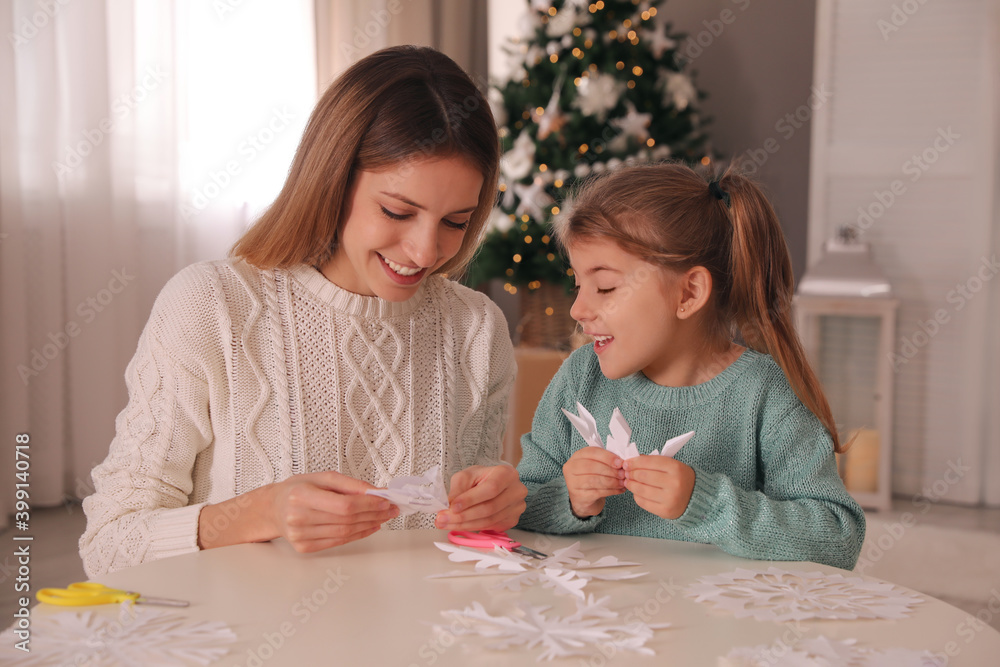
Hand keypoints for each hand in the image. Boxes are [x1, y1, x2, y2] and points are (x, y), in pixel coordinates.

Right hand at [266, 471, 399, 552]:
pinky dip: (357, 535)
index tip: (385, 501)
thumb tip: (375, 492)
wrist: (273, 508)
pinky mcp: (304, 547)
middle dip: (374, 514)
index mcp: (301, 495)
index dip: (368, 505)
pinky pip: (338, 542)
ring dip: (369, 525)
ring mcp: (300, 535)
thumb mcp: (321, 477)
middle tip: (390, 508)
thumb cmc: (297, 489)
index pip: (343, 504)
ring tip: (383, 517)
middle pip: (346, 520)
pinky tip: (368, 527)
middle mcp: (298, 517)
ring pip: (345, 533)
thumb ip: (350, 484)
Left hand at [434, 465, 526, 530]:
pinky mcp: (512, 520)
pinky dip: (472, 528)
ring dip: (465, 525)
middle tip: (443, 519)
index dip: (470, 500)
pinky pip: (490, 527)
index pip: (490, 489)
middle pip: (489, 508)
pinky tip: (460, 525)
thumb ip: (458, 488)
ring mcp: (516, 507)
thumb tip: (449, 506)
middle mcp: (516, 491)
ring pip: (488, 521)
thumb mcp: (466, 476)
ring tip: (446, 523)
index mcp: (506, 474)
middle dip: (463, 516)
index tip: (452, 507)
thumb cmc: (482, 478)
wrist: (495, 484)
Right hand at [562, 447, 625, 517]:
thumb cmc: (592, 478)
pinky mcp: (579, 496)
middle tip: (623, 474)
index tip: (620, 462)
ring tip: (622, 482)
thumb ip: (607, 461)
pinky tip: (619, 490)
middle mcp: (571, 468)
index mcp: (577, 456)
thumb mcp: (597, 465)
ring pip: (594, 480)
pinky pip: (597, 492)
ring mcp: (572, 483)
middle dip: (610, 470)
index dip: (607, 457)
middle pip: (592, 466)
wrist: (584, 498)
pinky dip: (611, 491)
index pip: (592, 452)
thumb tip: (622, 462)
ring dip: (612, 481)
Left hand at [622, 456, 695, 519]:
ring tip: (629, 482)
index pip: (649, 462)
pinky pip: (643, 502)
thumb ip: (653, 461)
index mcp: (676, 468)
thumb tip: (632, 461)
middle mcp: (674, 483)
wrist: (695, 497)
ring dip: (631, 485)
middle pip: (643, 476)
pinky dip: (637, 496)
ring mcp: (670, 498)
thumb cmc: (680, 478)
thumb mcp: (671, 465)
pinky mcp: (665, 511)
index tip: (627, 463)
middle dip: (631, 473)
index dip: (634, 462)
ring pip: (641, 490)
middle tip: (627, 473)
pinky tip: (637, 492)